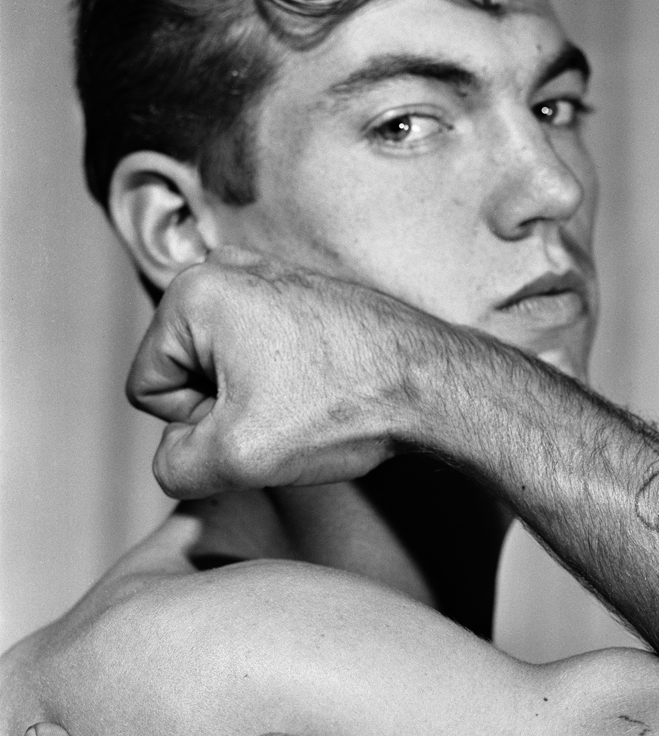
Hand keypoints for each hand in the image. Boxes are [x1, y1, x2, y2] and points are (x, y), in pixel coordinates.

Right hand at [127, 249, 442, 497]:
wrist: (434, 385)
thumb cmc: (344, 409)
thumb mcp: (235, 459)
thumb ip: (173, 467)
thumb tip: (178, 455)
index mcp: (194, 291)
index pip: (148, 390)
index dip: (195, 426)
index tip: (255, 418)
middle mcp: (226, 269)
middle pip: (186, 374)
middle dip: (225, 410)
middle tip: (285, 414)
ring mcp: (268, 276)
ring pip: (226, 370)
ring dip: (255, 401)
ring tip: (308, 402)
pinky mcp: (302, 294)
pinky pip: (263, 357)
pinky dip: (287, 382)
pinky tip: (325, 389)